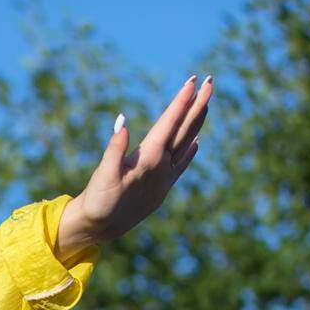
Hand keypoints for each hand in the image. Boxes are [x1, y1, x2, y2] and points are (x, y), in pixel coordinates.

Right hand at [58, 75, 213, 257]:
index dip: (181, 101)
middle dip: (198, 104)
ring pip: (186, 143)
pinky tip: (196, 140)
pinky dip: (190, 149)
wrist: (102, 229)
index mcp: (149, 159)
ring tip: (207, 102)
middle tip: (210, 81)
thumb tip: (122, 121)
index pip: (169, 123)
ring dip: (197, 121)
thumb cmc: (99, 200)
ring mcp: (165, 178)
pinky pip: (181, 164)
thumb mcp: (103, 174)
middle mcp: (163, 166)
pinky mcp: (162, 188)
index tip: (192, 82)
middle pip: (185, 129)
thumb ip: (115, 148)